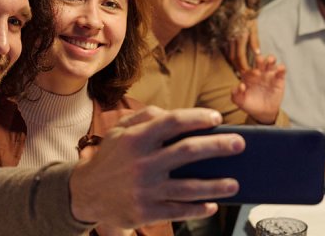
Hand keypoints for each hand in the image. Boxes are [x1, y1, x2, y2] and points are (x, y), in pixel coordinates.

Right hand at [69, 106, 244, 228]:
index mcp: (136, 138)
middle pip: (188, 152)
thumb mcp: (120, 131)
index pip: (173, 122)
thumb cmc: (110, 157)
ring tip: (234, 183)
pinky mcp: (146, 212)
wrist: (84, 194)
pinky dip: (198, 208)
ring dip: (216, 185)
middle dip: (218, 146)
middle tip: (239, 144)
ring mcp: (145, 189)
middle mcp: (142, 163)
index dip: (197, 118)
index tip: (216, 117)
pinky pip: (179, 210)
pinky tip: (212, 204)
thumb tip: (175, 113)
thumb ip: (146, 116)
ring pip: (189, 187)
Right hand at [226, 18, 260, 72]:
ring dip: (234, 64)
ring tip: (240, 71)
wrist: (236, 5)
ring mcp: (227, 38)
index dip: (244, 67)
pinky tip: (235, 61)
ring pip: (229, 55)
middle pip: (233, 58)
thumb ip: (255, 41)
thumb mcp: (254, 26)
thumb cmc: (248, 14)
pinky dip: (231, 57)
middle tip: (244, 75)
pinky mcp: (225, 37)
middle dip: (239, 68)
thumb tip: (258, 54)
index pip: (241, 57)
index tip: (249, 73)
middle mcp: (232, 39)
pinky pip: (227, 50)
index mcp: (240, 38)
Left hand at [231, 55, 285, 124]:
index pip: (248, 70)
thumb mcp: (239, 101)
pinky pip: (281, 71)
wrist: (262, 112)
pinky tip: (280, 68)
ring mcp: (269, 74)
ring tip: (270, 60)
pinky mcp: (279, 79)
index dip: (250, 71)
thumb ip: (236, 94)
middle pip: (259, 61)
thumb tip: (241, 86)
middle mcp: (258, 72)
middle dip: (259, 59)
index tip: (254, 74)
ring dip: (271, 59)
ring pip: (270, 62)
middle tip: (259, 60)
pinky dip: (281, 68)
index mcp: (248, 76)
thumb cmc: (249, 104)